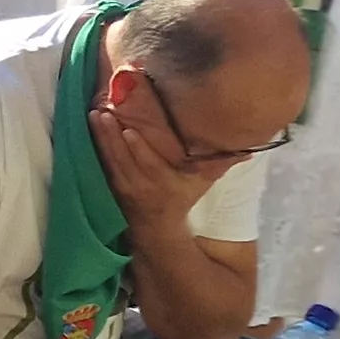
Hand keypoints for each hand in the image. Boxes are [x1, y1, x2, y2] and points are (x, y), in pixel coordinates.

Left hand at [87, 96, 221, 232]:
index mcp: (163, 184)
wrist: (158, 227)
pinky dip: (96, 146)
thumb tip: (249, 151)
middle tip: (102, 111)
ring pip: (109, 159)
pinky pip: (102, 163)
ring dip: (100, 137)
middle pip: (123, 158)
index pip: (148, 164)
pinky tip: (90, 127)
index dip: (138, 149)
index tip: (128, 131)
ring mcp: (124, 185)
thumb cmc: (183, 198)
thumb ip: (221, 165)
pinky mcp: (113, 184)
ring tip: (93, 114)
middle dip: (111, 135)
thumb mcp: (202, 183)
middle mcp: (141, 185)